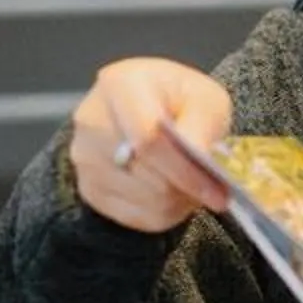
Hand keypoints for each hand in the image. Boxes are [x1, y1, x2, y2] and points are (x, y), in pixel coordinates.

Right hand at [69, 58, 231, 232]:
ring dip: (178, 200)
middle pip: (146, 173)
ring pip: (145, 200)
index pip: (147, 137)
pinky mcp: (90, 189)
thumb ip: (202, 123)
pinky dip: (165, 212)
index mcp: (120, 85)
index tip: (217, 190)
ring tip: (192, 183)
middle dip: (186, 186)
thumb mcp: (205, 98)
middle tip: (214, 188)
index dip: (184, 169)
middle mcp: (92, 121)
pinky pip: (137, 217)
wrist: (150, 108)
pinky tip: (173, 192)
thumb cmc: (178, 100)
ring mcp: (85, 158)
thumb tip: (198, 155)